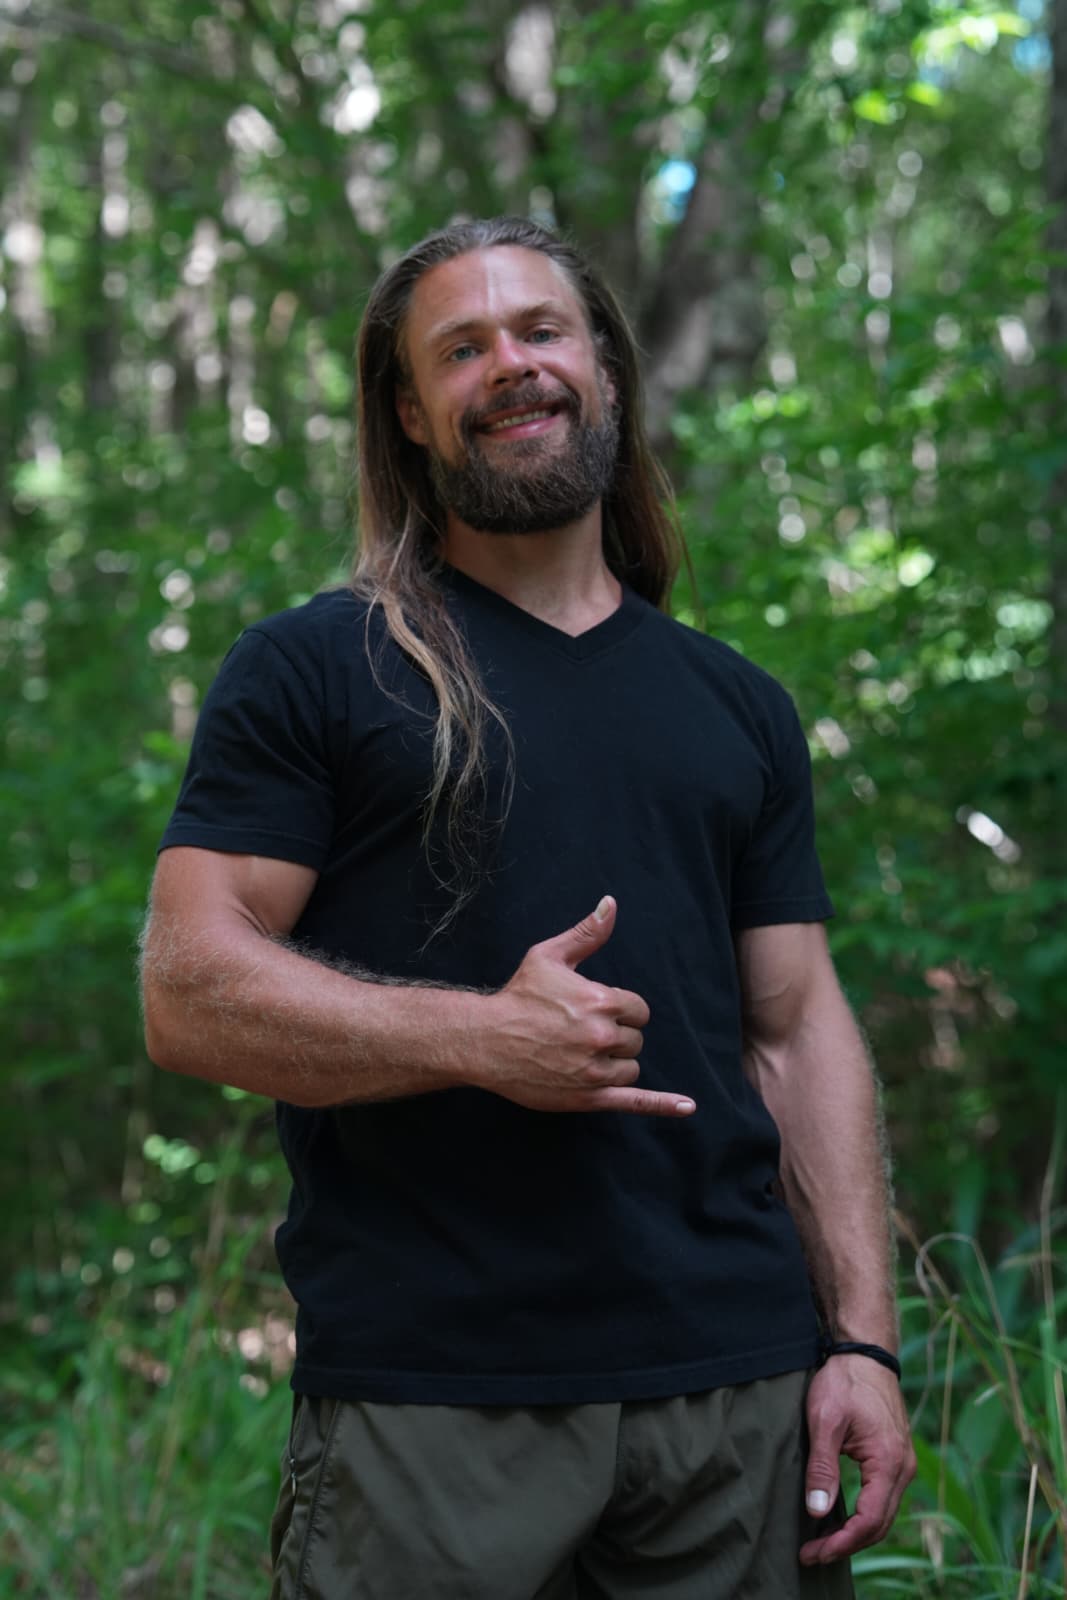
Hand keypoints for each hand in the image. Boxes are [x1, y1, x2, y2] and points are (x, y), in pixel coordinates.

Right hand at [474, 896, 695, 1117]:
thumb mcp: (549, 956)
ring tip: (583, 1055)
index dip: (621, 1010)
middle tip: (581, 1034)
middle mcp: (602, 1036)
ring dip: (616, 1063)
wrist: (484, 1040)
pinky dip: (662, 1105)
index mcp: (600, 1001)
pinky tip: (686, 1107)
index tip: (596, 1012)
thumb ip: (586, 934)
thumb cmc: (517, 996)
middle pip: (635, 1039)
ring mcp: (595, 1070)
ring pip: (631, 1068)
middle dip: (616, 1036)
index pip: (638, 1010)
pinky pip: (634, 1101)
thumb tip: (611, 904)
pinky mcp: (587, 1097)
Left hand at [800, 1355, 915, 1564]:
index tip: (814, 1553)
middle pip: (879, 1525)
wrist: (865, 1353)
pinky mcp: (895, 1459)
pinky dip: (863, 1516)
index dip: (841, 1543)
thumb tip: (818, 1512)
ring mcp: (902, 1464)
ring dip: (855, 1534)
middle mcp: (903, 1469)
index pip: (869, 1521)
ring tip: (822, 1544)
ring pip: (883, 1515)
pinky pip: (883, 1499)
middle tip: (812, 1555)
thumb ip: (822, 1467)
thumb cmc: (844, 1382)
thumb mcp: (825, 1421)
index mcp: (888, 1462)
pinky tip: (840, 1520)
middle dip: (846, 1545)